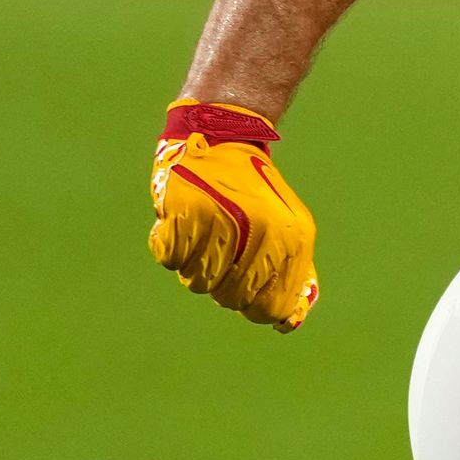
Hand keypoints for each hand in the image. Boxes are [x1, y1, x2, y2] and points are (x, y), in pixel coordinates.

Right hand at [148, 99, 319, 329]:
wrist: (221, 134)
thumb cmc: (255, 192)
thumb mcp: (289, 229)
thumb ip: (290, 276)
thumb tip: (286, 325)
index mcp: (288, 240)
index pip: (268, 309)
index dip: (254, 307)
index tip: (246, 290)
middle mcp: (257, 233)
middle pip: (230, 298)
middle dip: (223, 283)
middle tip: (222, 251)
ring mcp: (219, 223)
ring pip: (197, 282)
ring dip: (196, 264)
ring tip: (204, 232)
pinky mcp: (182, 212)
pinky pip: (169, 258)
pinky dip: (171, 245)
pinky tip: (183, 223)